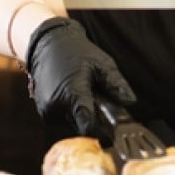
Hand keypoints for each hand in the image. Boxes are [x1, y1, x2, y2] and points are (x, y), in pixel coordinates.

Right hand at [25, 17, 136, 135]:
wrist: (48, 44)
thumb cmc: (76, 51)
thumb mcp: (102, 64)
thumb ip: (116, 84)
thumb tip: (130, 101)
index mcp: (72, 94)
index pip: (88, 126)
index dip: (103, 131)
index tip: (113, 131)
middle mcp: (57, 106)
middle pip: (82, 126)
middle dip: (94, 118)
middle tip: (100, 101)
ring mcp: (47, 110)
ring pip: (72, 123)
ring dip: (82, 115)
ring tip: (85, 94)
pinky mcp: (43, 111)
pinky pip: (62, 119)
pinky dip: (71, 112)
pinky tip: (73, 95)